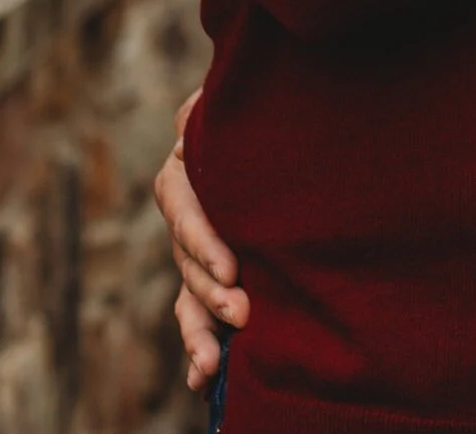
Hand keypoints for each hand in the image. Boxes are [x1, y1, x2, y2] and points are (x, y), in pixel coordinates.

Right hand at [156, 88, 248, 390]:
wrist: (294, 121)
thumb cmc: (271, 103)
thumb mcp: (241, 94)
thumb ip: (213, 105)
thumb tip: (188, 114)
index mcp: (187, 164)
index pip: (181, 203)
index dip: (203, 237)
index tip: (232, 269)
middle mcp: (188, 210)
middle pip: (184, 256)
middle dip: (209, 291)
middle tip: (243, 312)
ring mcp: (200, 248)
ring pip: (187, 293)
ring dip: (198, 331)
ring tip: (212, 366)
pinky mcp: (218, 277)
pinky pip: (199, 313)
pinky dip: (200, 346)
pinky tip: (203, 381)